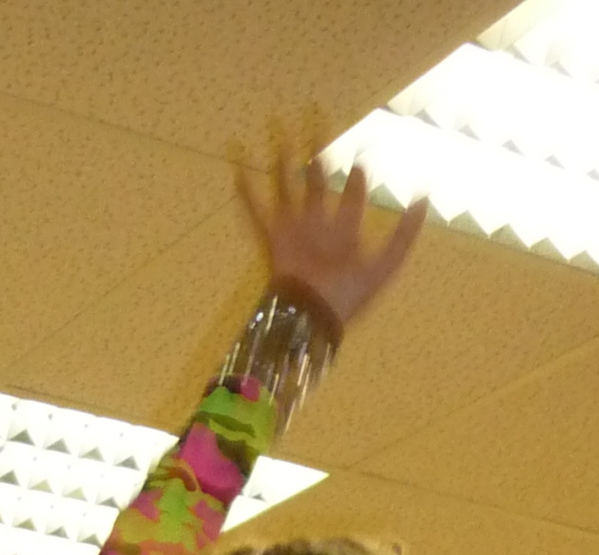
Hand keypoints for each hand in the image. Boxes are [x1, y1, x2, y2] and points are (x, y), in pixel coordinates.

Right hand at [236, 152, 426, 329]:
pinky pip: (259, 211)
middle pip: (320, 183)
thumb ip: (405, 233)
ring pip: (290, 187)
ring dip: (286, 163)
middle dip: (321, 156)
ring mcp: (296, 229)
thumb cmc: (348, 296)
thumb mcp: (386, 264)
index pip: (353, 198)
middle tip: (319, 125)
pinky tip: (240, 170)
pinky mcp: (275, 236)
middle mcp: (319, 225)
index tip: (362, 162)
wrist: (312, 318)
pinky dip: (248, 193)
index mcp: (344, 232)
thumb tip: (424, 196)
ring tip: (282, 135)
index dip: (358, 180)